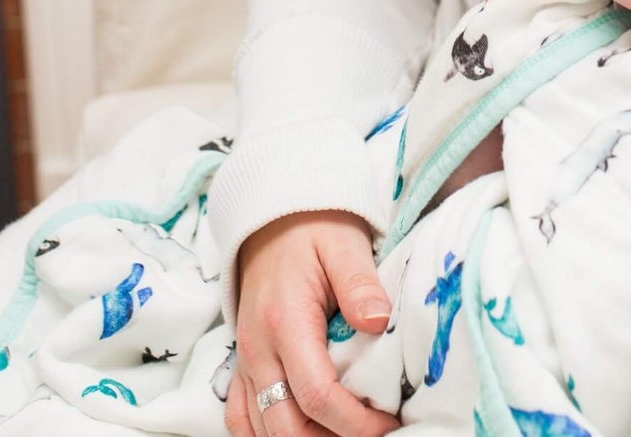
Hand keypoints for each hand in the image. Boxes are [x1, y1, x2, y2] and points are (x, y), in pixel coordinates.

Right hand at [227, 211, 398, 436]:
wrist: (273, 216)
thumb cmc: (314, 227)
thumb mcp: (344, 244)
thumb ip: (360, 284)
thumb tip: (378, 322)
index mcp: (285, 322)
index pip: (316, 397)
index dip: (355, 422)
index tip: (388, 421)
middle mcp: (257, 349)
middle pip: (286, 428)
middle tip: (374, 430)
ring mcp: (245, 360)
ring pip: (263, 430)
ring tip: (346, 430)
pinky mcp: (242, 363)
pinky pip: (242, 418)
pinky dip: (269, 434)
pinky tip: (304, 429)